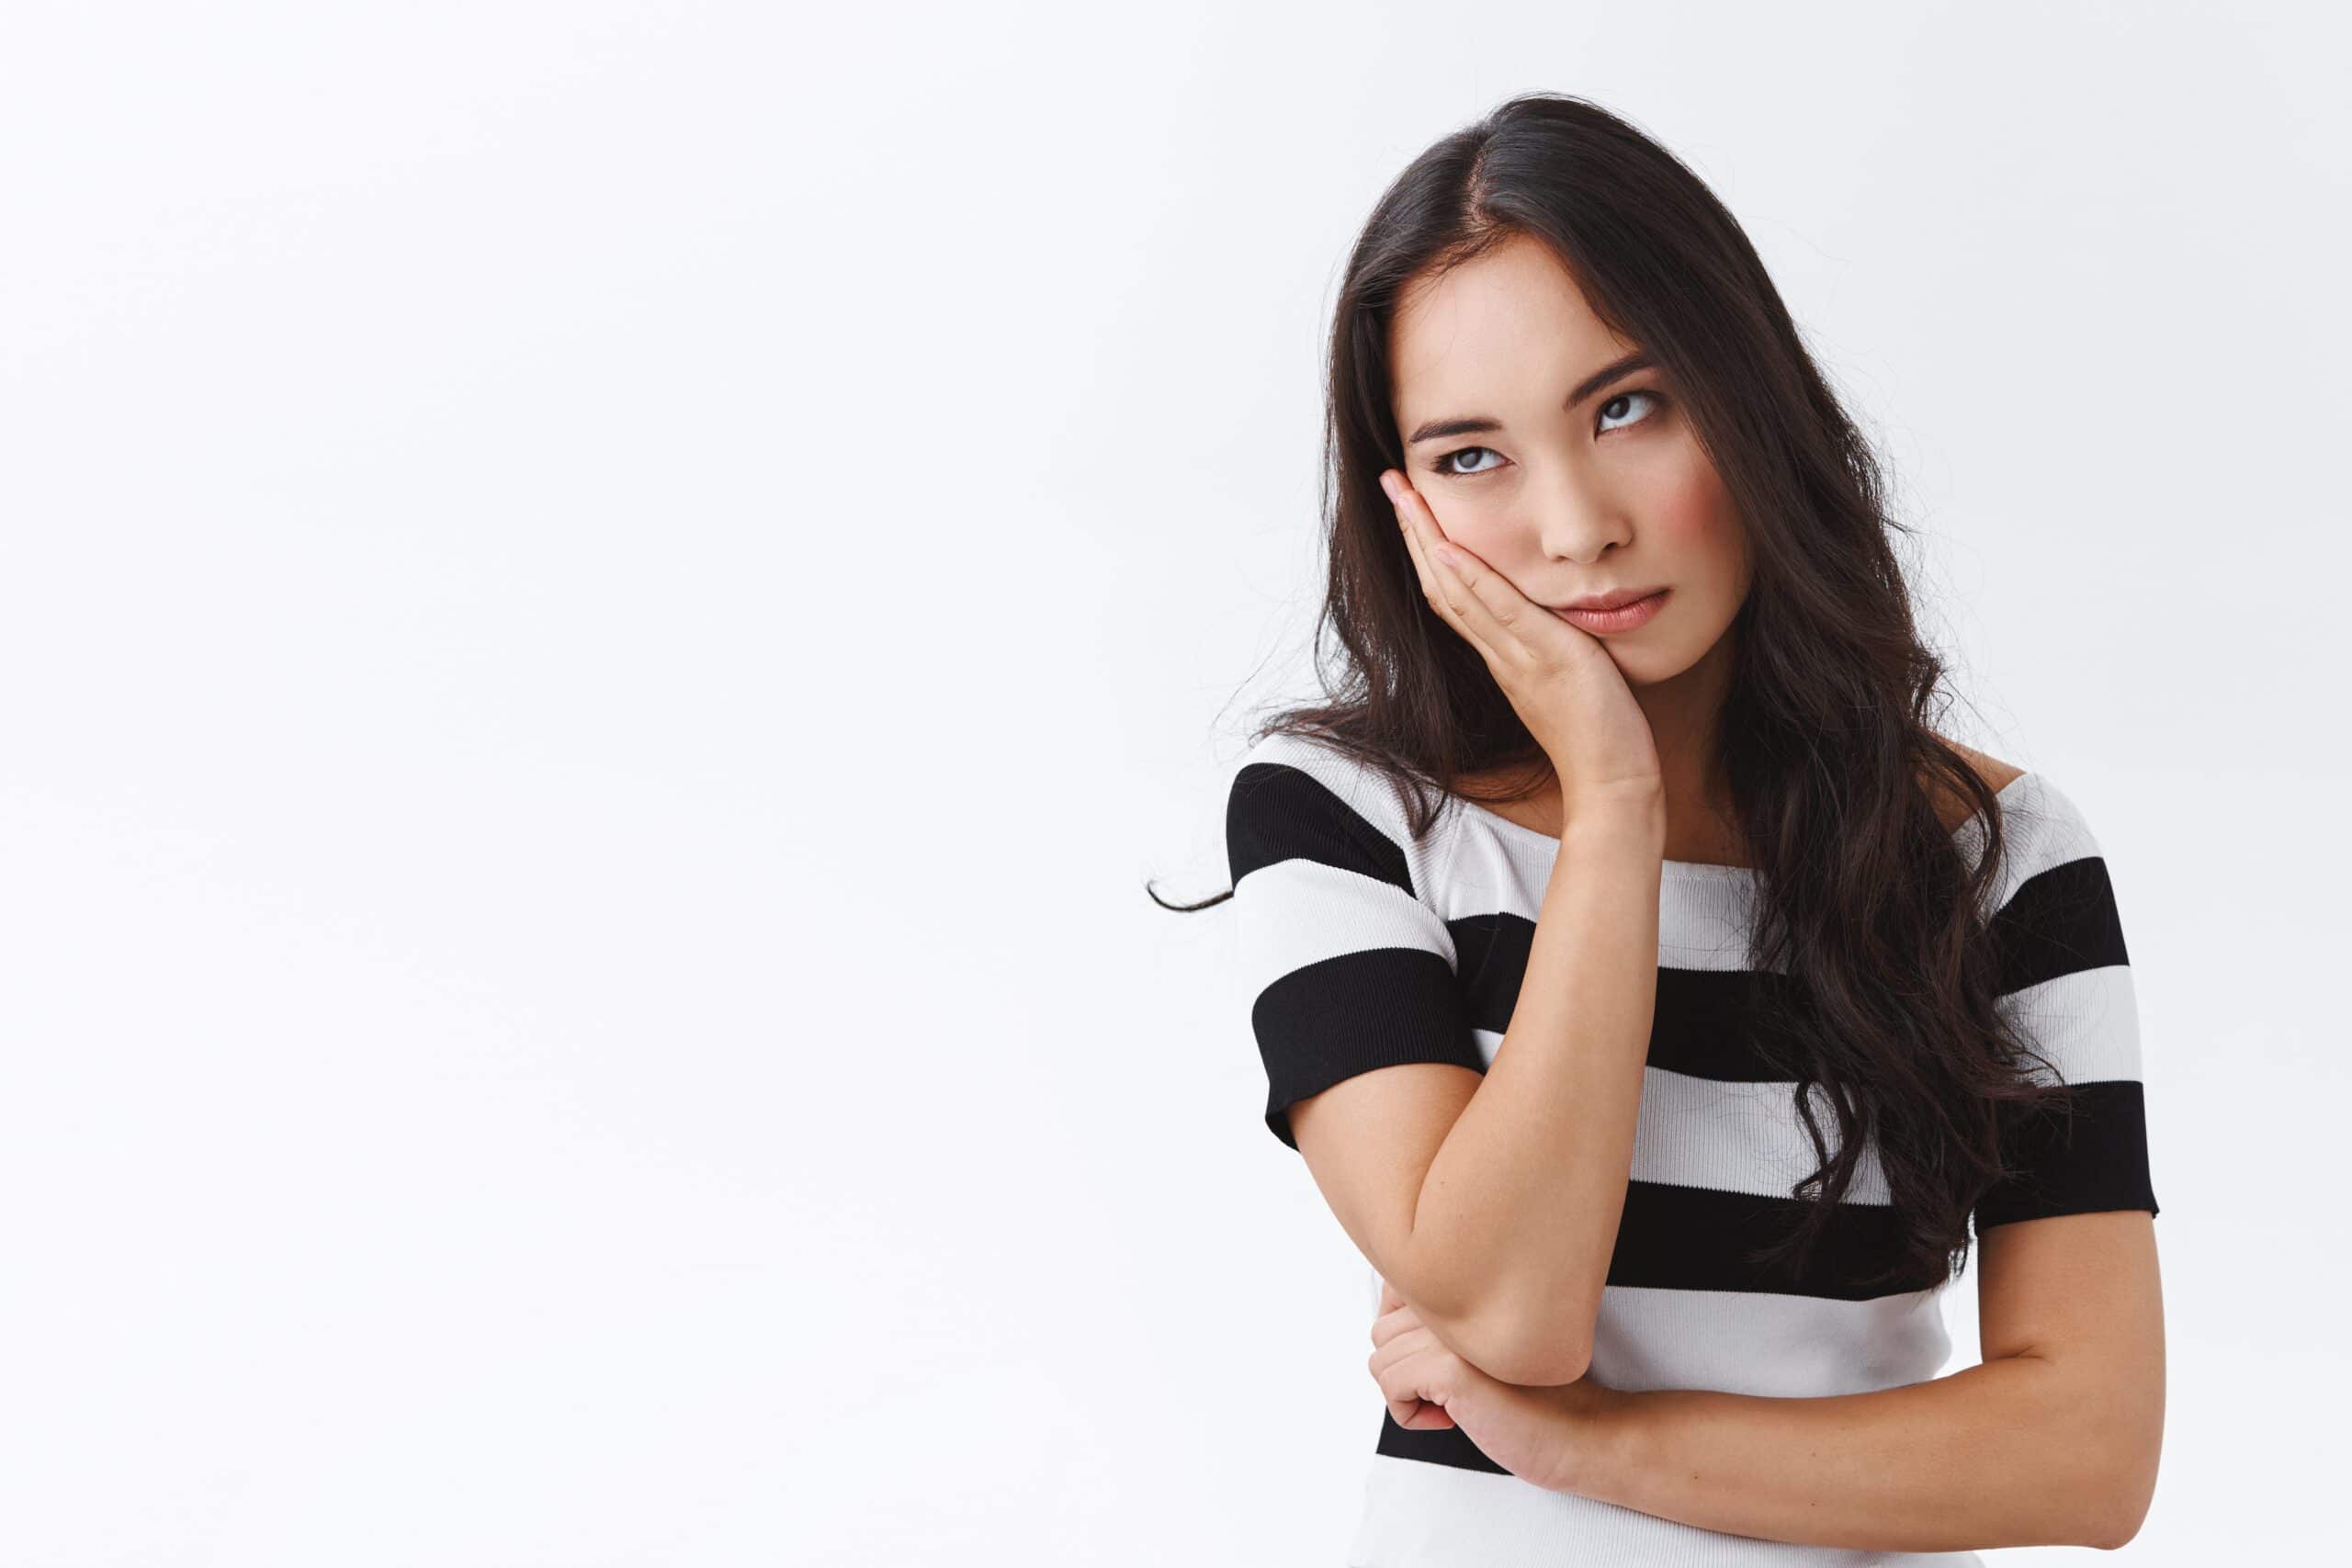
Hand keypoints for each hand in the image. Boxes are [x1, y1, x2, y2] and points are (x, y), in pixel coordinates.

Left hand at [1369, 1276, 1624, 1495]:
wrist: (1581, 1430)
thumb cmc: (1532, 1393)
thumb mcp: (1480, 1344)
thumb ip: (1441, 1320)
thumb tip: (1385, 1320)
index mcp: (1466, 1287)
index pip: (1392, 1294)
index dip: (1405, 1339)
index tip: (1439, 1364)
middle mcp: (1457, 1300)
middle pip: (1382, 1333)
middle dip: (1407, 1372)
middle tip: (1452, 1390)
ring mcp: (1452, 1333)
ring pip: (1381, 1362)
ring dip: (1409, 1395)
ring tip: (1455, 1403)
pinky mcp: (1452, 1370)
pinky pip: (1391, 1387)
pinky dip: (1410, 1415)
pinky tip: (1453, 1418)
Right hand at [1381, 469, 1662, 805]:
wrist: (1613, 783)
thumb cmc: (1602, 737)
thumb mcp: (1570, 679)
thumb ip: (1553, 647)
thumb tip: (1557, 614)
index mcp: (1502, 657)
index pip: (1453, 595)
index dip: (1427, 549)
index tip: (1411, 507)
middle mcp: (1499, 655)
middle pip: (1440, 585)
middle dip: (1413, 531)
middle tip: (1390, 483)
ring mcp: (1517, 657)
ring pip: (1458, 593)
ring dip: (1427, 540)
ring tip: (1405, 495)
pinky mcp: (1547, 659)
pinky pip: (1501, 614)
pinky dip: (1473, 580)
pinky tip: (1450, 548)